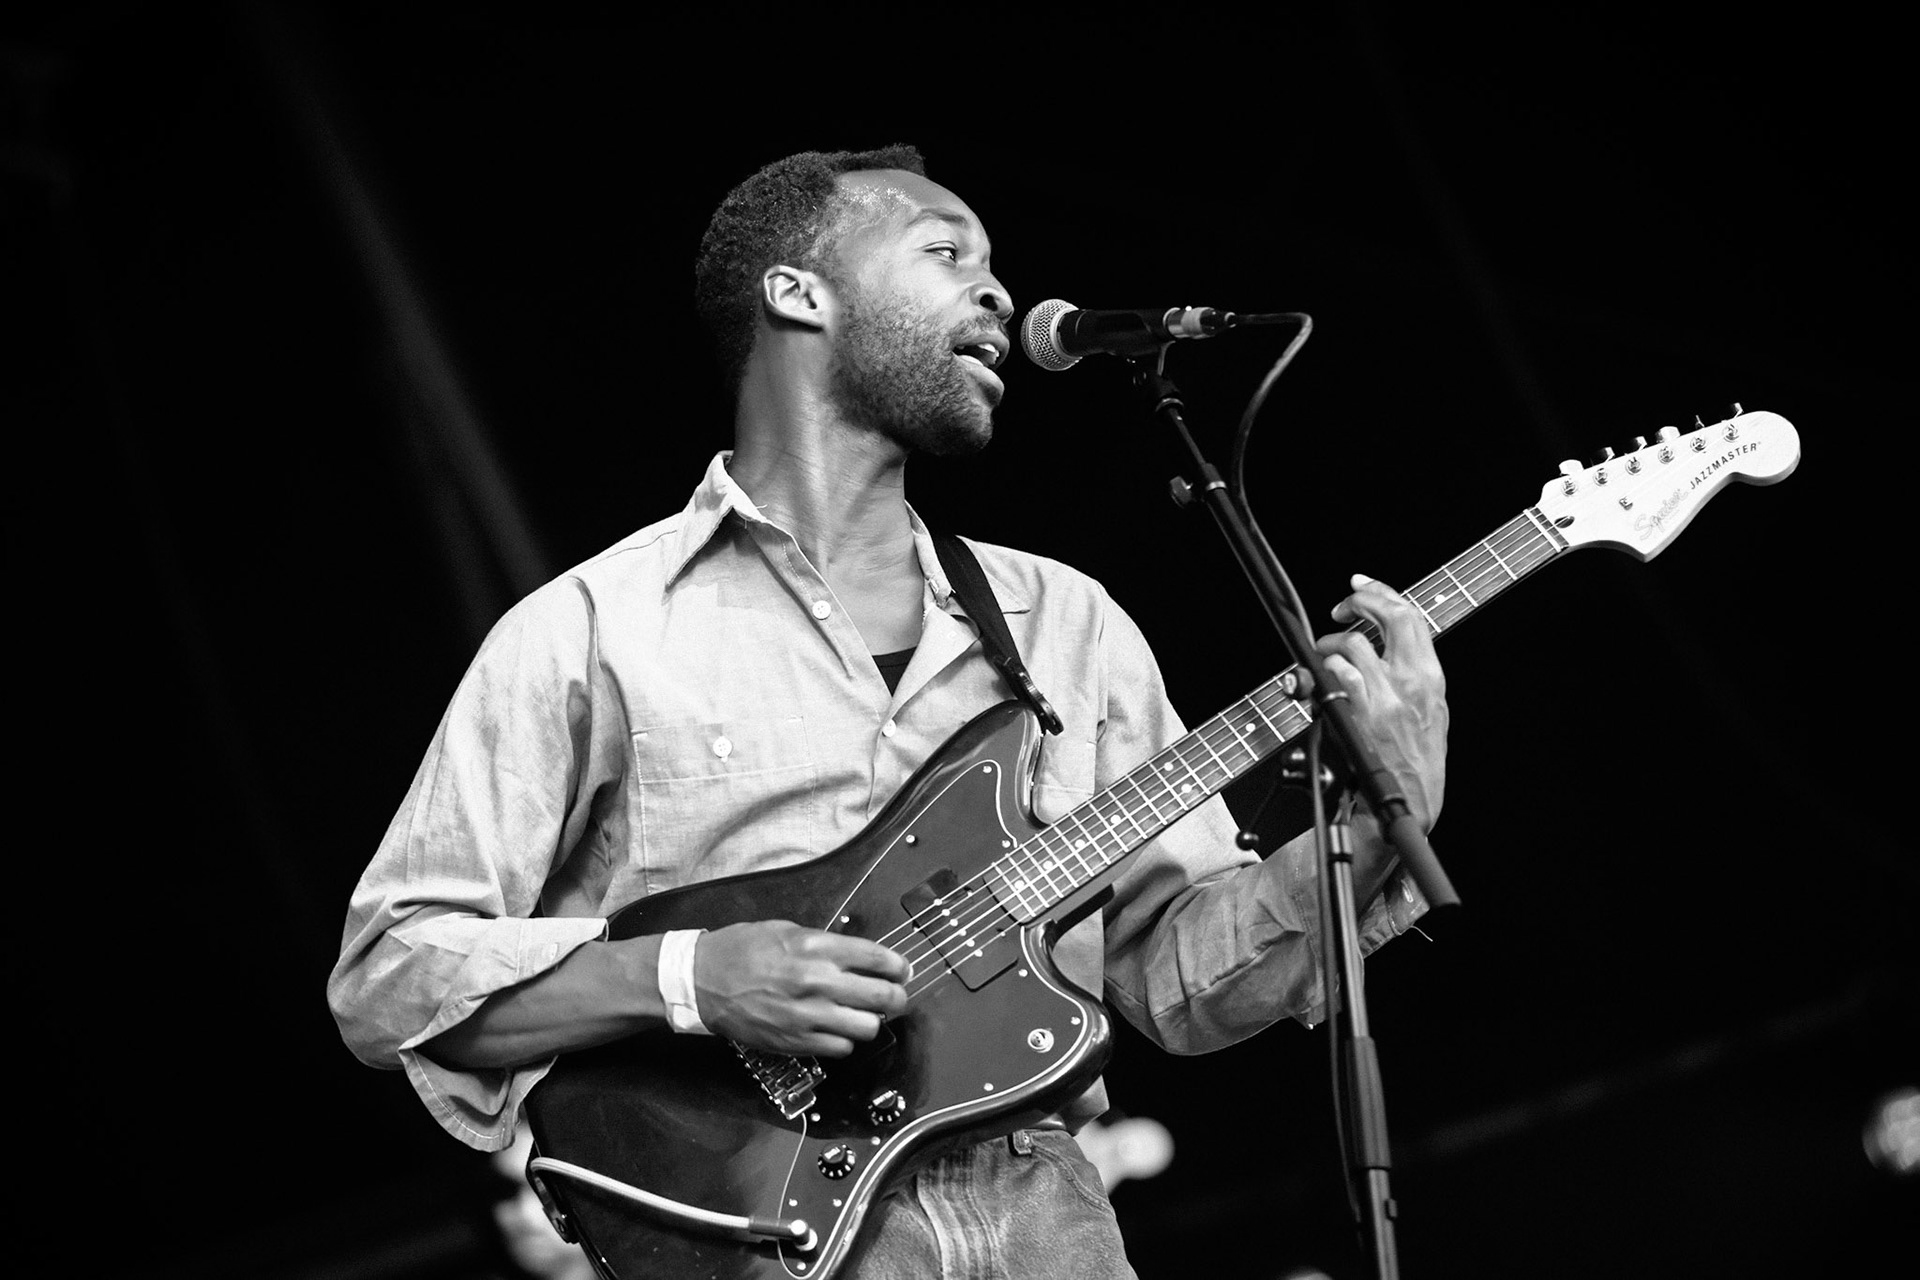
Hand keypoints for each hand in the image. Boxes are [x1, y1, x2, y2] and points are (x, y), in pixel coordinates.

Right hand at [694, 920, 910, 1056]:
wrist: (702, 981)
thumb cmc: (741, 950)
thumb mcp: (786, 930)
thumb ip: (825, 943)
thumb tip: (859, 956)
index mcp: (817, 947)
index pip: (879, 959)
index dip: (898, 967)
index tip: (902, 970)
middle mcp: (818, 981)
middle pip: (883, 997)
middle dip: (897, 997)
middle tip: (895, 996)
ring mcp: (808, 1015)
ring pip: (867, 1028)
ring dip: (870, 1021)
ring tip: (862, 1015)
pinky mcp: (796, 1041)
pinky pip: (841, 1047)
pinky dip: (844, 1040)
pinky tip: (835, 1029)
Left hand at [1315, 574, 1448, 829]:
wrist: (1409, 798)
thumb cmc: (1416, 757)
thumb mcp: (1430, 708)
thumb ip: (1410, 672)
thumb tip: (1379, 639)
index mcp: (1432, 676)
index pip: (1411, 616)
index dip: (1383, 591)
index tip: (1361, 583)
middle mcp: (1412, 681)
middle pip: (1386, 618)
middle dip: (1359, 602)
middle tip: (1341, 609)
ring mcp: (1385, 696)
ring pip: (1353, 644)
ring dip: (1331, 644)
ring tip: (1325, 655)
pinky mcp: (1361, 713)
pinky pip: (1336, 674)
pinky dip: (1323, 671)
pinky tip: (1321, 680)